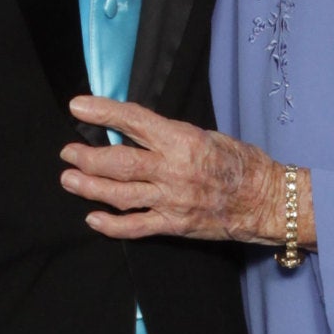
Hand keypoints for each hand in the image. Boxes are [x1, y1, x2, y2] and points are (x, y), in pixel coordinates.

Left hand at [60, 96, 296, 245]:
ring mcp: (171, 200)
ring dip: (89, 187)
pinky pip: (135, 227)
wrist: (266, 200)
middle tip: (67, 152)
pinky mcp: (174, 225)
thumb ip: (171, 136)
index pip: (134, 120)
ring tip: (69, 179)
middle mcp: (173, 169)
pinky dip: (111, 225)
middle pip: (117, 162)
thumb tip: (136, 130)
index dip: (103, 111)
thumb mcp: (207, 135)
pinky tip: (93, 218)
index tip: (78, 106)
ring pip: (119, 195)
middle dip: (86, 156)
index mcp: (182, 140)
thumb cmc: (241, 163)